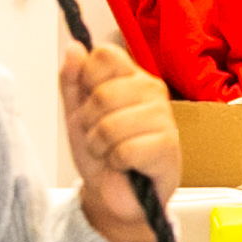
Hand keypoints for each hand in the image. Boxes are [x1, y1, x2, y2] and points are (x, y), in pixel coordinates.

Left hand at [61, 38, 181, 241]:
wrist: (113, 195)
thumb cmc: (101, 153)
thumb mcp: (77, 114)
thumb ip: (72, 80)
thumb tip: (74, 47)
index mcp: (130, 76)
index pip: (104, 55)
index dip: (87, 80)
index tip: (89, 102)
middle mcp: (151, 90)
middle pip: (102, 93)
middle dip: (89, 123)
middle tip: (99, 136)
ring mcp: (163, 117)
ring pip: (111, 124)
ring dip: (100, 146)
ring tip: (110, 152)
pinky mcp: (168, 147)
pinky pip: (125, 150)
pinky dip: (116, 163)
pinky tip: (125, 165)